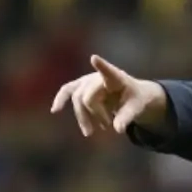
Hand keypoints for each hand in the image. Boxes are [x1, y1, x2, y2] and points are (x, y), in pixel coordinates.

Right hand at [50, 55, 166, 135]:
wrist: (131, 94)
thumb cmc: (136, 99)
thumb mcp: (137, 108)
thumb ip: (127, 117)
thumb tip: (118, 129)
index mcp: (116, 78)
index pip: (108, 71)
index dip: (101, 66)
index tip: (94, 58)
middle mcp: (99, 76)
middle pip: (88, 97)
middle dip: (95, 115)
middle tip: (107, 126)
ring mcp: (88, 80)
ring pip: (77, 98)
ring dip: (83, 117)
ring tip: (89, 133)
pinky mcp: (81, 86)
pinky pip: (67, 90)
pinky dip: (60, 100)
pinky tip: (55, 110)